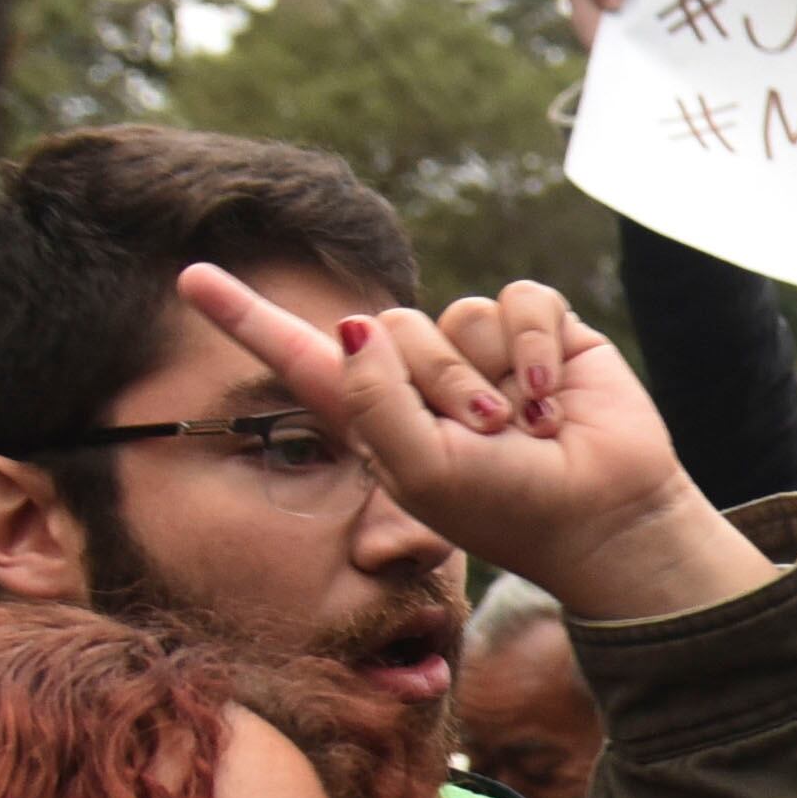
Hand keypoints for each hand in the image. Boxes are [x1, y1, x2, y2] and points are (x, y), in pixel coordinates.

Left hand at [175, 264, 769, 623]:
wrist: (605, 519)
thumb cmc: (510, 511)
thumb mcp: (421, 473)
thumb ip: (372, 402)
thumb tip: (354, 324)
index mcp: (380, 417)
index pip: (301, 356)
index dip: (246, 318)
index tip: (190, 277)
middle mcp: (425, 376)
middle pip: (388, 327)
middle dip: (431, 383)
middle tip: (480, 438)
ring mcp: (483, 352)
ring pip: (454, 313)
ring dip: (487, 375)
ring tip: (522, 427)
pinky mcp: (542, 333)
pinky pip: (518, 301)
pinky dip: (536, 348)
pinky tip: (555, 397)